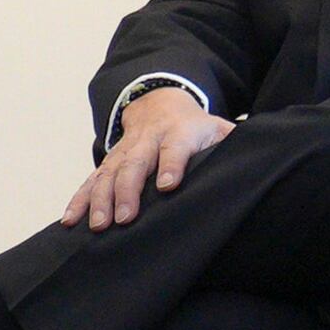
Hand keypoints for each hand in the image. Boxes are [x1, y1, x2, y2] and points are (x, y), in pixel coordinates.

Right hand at [64, 91, 231, 230]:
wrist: (159, 103)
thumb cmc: (196, 128)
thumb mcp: (218, 129)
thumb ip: (232, 144)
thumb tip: (259, 162)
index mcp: (178, 134)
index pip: (174, 149)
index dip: (171, 166)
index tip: (167, 186)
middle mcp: (147, 142)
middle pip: (134, 165)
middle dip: (127, 191)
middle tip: (125, 218)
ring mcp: (124, 152)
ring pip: (107, 174)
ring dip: (99, 200)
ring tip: (97, 226)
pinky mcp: (107, 163)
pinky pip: (90, 181)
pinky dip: (78, 200)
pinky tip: (69, 221)